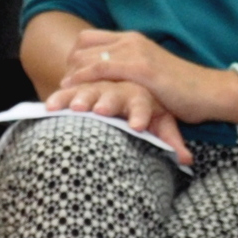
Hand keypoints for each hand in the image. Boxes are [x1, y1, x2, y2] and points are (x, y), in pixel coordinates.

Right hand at [46, 75, 193, 167]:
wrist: (133, 78)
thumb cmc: (148, 107)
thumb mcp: (162, 122)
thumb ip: (171, 140)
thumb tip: (187, 160)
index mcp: (141, 96)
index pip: (142, 104)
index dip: (140, 114)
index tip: (138, 126)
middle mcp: (120, 86)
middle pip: (113, 94)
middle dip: (107, 102)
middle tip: (100, 111)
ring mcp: (100, 82)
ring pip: (90, 87)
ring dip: (81, 96)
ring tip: (72, 109)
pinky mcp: (82, 83)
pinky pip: (70, 86)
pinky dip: (61, 95)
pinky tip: (49, 106)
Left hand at [61, 29, 236, 127]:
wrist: (210, 92)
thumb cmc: (184, 90)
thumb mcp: (152, 74)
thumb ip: (131, 72)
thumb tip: (112, 84)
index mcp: (133, 40)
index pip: (88, 39)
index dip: (73, 58)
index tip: (68, 79)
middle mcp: (131, 41)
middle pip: (82, 47)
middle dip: (66, 68)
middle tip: (60, 89)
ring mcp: (136, 52)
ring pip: (88, 57)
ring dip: (70, 75)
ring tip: (61, 93)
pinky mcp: (141, 68)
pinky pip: (102, 69)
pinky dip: (84, 79)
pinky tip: (75, 90)